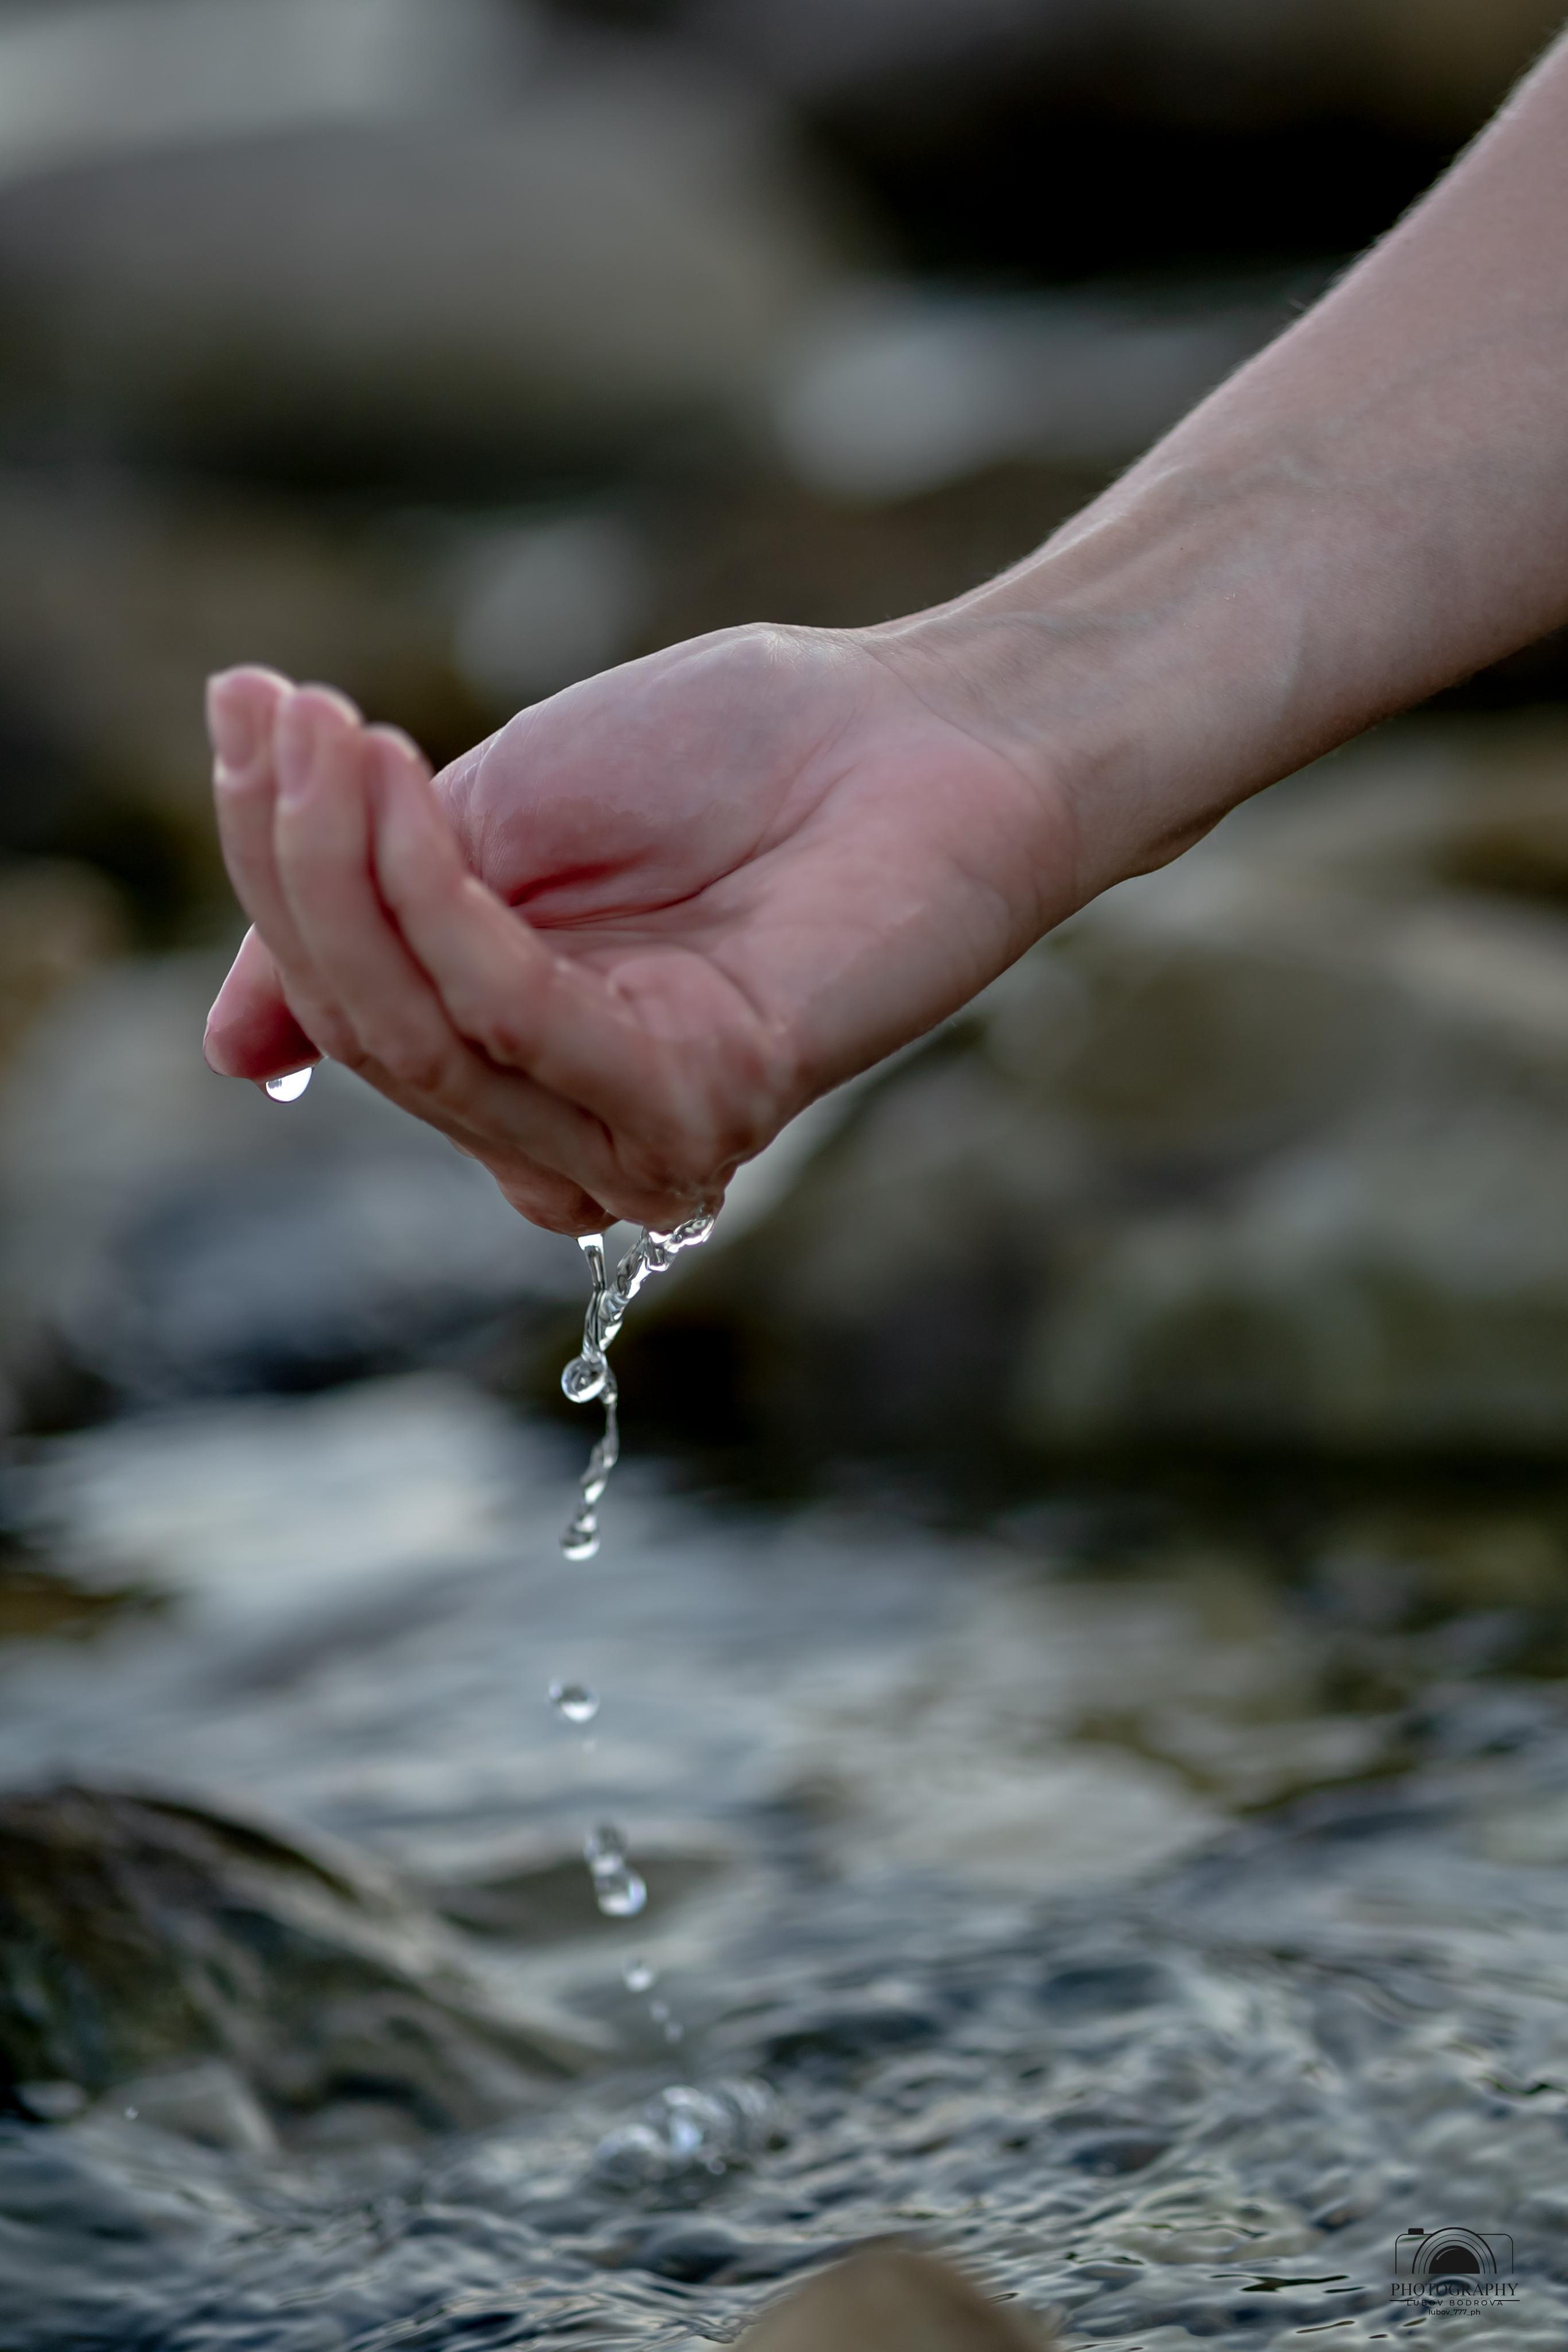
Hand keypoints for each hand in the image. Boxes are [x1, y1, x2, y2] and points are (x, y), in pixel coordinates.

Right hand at [204, 622, 1071, 1231]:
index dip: (275, 859)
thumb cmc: (727, 759)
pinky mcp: (704, 1108)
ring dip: (360, 878)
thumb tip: (232, 1051)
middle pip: (371, 1029)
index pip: (345, 995)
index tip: (247, 704)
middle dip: (303, 867)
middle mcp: (562, 1113)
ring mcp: (633, 1124)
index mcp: (512, 1045)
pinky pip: (523, 1029)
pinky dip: (451, 915)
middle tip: (285, 713)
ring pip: (426, 1042)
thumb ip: (374, 921)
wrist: (913, 728)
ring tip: (343, 735)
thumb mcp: (500, 821)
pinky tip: (419, 804)